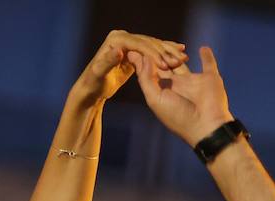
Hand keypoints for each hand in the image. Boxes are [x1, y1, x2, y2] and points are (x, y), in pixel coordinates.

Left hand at [70, 30, 186, 105]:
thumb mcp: (98, 74)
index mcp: (115, 40)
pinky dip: (164, 52)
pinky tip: (177, 52)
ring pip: (152, 45)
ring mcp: (128, 43)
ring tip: (183, 57)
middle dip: (164, 52)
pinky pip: (152, 50)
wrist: (90, 89)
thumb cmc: (93, 84)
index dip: (153, 53)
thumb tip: (118, 51)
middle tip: (180, 60)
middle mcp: (122, 37)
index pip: (139, 43)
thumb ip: (107, 62)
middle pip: (148, 42)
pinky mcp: (133, 51)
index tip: (165, 65)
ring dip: (168, 51)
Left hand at [129, 46, 233, 146]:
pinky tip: (203, 48)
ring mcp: (194, 81)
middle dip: (156, 53)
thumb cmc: (178, 116)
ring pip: (182, 61)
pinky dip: (207, 56)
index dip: (143, 60)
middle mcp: (177, 85)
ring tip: (169, 45)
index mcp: (163, 91)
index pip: (151, 71)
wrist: (205, 126)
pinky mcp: (210, 78)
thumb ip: (146, 78)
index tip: (131, 48)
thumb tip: (142, 58)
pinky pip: (209, 63)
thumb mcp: (154, 99)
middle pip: (164, 63)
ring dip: (175, 53)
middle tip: (146, 40)